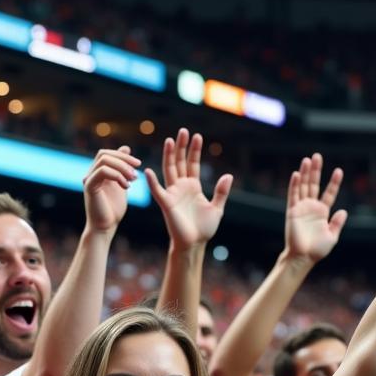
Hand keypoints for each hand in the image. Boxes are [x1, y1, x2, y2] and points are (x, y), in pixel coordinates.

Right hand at [82, 146, 139, 233]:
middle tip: (138, 168)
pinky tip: (127, 186)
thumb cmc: (113, 210)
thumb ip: (123, 169)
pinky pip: (102, 171)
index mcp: (98, 173)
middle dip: (123, 158)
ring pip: (104, 160)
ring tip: (133, 178)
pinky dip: (117, 175)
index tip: (139, 164)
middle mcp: (91, 174)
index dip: (124, 155)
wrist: (106, 228)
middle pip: (105, 154)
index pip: (108, 154)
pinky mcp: (89, 186)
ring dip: (122, 167)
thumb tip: (126, 148)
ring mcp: (88, 179)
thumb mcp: (122, 184)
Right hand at [145, 128, 232, 249]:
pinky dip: (152, 182)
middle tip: (183, 131)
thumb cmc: (204, 229)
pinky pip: (157, 191)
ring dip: (169, 156)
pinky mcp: (166, 204)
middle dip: (182, 147)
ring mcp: (172, 194)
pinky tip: (147, 171)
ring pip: (169, 170)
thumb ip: (221, 192)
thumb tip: (228, 175)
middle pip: (180, 162)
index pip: (193, 164)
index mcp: (193, 186)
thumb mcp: (217, 208)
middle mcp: (181, 187)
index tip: (198, 136)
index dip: (195, 150)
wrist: (194, 244)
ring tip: (170, 140)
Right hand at [284, 153, 346, 263]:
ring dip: (304, 173)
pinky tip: (296, 174)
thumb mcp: (332, 236)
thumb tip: (344, 211)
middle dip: (315, 171)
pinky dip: (294, 184)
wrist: (303, 257)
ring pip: (303, 186)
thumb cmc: (317, 250)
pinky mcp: (292, 211)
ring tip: (307, 159)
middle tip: (317, 156)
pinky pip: (293, 195)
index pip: (329, 193)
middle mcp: (311, 208)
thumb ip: (337, 223)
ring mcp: (301, 208)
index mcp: (322, 212)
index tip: (338, 171)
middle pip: (313, 185)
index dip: (334, 182)